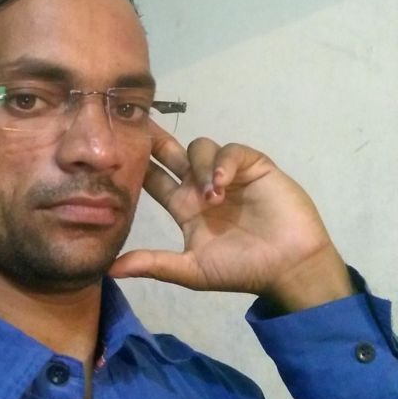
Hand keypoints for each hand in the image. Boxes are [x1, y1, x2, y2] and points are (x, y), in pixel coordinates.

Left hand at [109, 127, 353, 310]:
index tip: (117, 151)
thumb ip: (153, 264)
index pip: (154, 179)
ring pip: (201, 148)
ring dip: (200, 166)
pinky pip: (232, 152)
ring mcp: (228, 174)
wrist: (289, 268)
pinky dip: (224, 164)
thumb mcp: (191, 270)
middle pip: (172, 152)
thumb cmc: (241, 269)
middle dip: (157, 140)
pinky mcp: (253, 166)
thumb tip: (109, 270)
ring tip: (212, 196)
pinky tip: (223, 184)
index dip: (138, 164)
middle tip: (141, 127)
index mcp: (184, 207)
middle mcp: (201, 186)